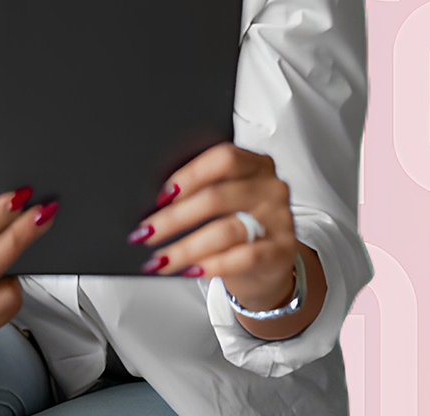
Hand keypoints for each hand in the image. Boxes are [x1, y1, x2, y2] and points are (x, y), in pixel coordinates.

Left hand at [128, 143, 297, 311]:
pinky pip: (243, 257)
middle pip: (216, 197)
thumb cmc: (239, 222)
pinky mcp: (282, 250)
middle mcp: (270, 187)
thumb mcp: (227, 198)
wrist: (270, 264)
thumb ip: (203, 189)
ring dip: (186, 247)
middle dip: (175, 217)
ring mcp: (279, 219)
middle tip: (148, 232)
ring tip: (161, 258)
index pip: (223, 159)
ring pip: (225, 231)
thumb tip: (157, 202)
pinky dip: (211, 264)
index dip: (189, 175)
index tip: (161, 195)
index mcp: (255, 164)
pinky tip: (190, 270)